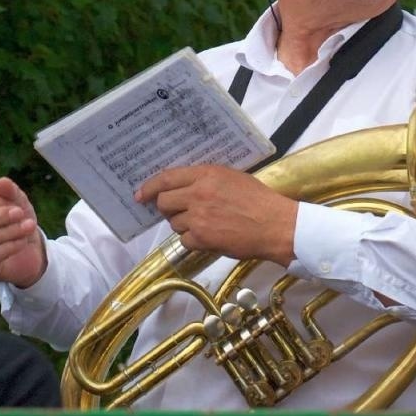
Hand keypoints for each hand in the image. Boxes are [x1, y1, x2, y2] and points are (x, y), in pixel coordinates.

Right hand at [0, 177, 46, 287]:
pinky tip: (22, 242)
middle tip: (20, 213)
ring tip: (29, 227)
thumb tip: (2, 182)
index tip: (16, 205)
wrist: (29, 250)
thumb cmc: (18, 222)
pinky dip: (9, 247)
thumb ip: (11, 192)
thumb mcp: (18, 204)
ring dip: (10, 231)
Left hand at [137, 165, 297, 263]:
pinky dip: (193, 240)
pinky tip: (209, 236)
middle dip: (166, 208)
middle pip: (164, 202)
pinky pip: (184, 240)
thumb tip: (184, 186)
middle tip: (178, 211)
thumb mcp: (232, 178)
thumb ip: (206, 179)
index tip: (140, 195)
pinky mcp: (202, 238)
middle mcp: (198, 193)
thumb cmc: (259, 200)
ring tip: (204, 223)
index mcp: (206, 174)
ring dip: (184, 224)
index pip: (166, 178)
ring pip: (174, 223)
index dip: (150, 187)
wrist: (275, 225)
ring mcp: (198, 217)